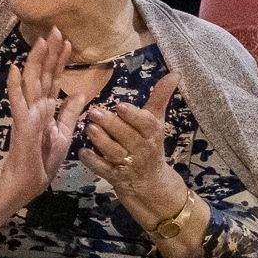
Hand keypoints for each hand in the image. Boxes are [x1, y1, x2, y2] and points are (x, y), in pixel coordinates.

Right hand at [0, 29, 86, 206]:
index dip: (60, 61)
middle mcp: (36, 107)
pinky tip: (13, 69)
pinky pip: (18, 102)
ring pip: (31, 82)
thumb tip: (80, 94)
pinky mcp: (21, 124)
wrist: (25, 184)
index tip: (67, 41)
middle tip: (55, 29)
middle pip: (42, 74)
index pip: (54, 79)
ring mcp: (27, 114)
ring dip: (35, 61)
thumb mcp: (64, 135)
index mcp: (46, 109)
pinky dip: (14, 85)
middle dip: (49, 53)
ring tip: (41, 41)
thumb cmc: (42, 162)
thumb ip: (69, 114)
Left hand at [81, 74, 189, 226]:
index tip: (120, 106)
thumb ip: (160, 97)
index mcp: (151, 133)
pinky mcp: (115, 176)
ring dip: (101, 141)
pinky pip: (103, 170)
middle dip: (111, 125)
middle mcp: (141, 149)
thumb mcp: (156, 122)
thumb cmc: (151, 145)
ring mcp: (128, 164)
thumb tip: (175, 73)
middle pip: (127, 137)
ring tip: (88, 128)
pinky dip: (93, 162)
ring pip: (114, 153)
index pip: (145, 124)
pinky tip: (82, 152)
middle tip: (94, 112)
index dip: (133, 116)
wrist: (152, 184)